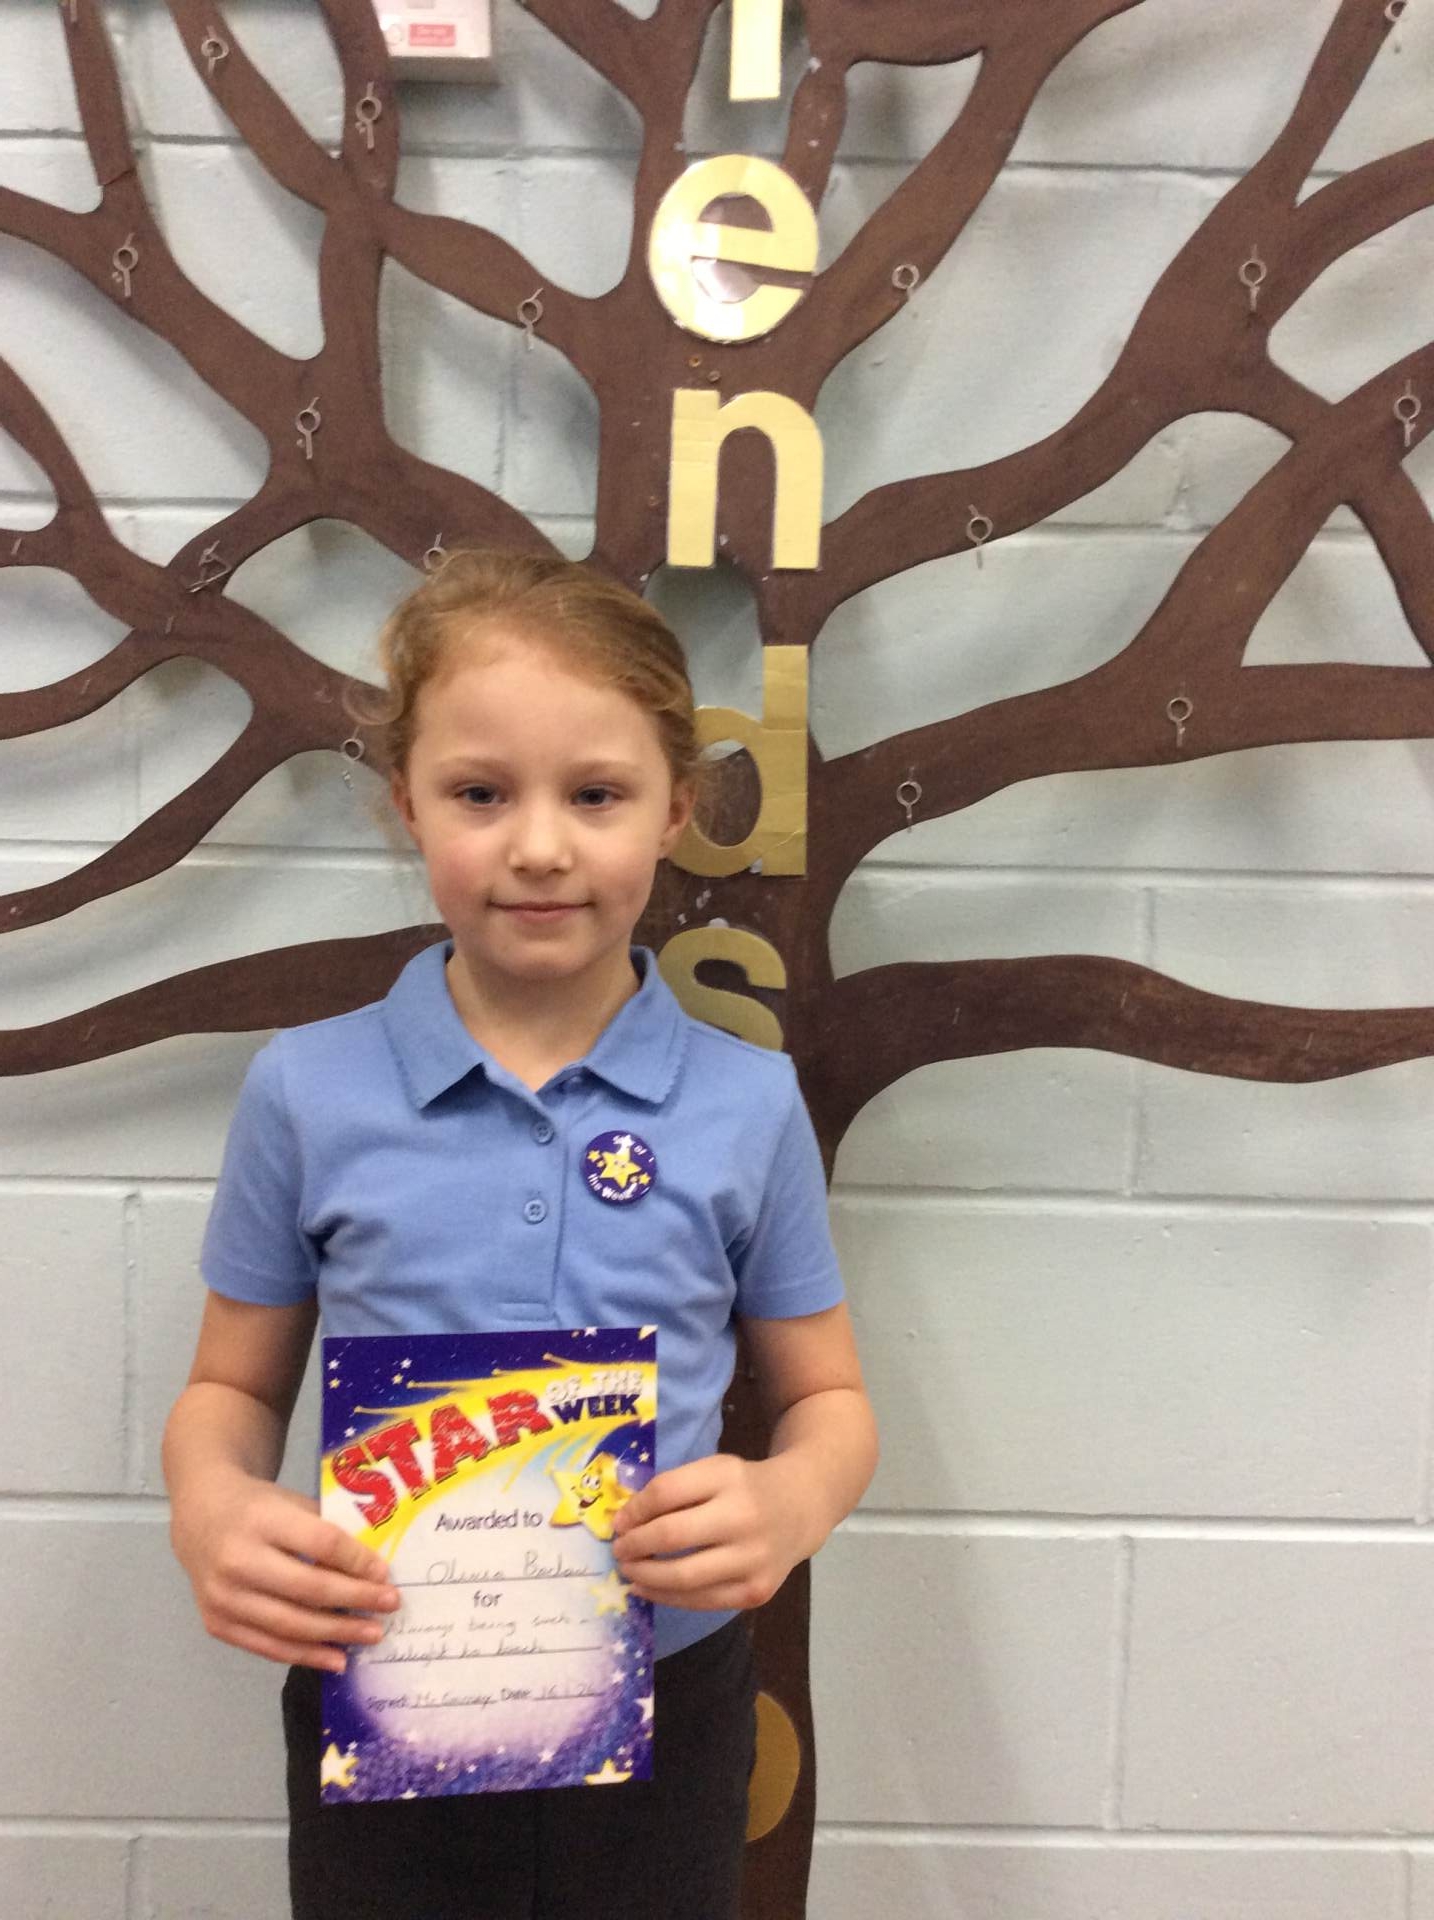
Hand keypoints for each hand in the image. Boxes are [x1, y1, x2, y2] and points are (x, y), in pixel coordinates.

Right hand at [171, 1467, 400, 1672]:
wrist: (200, 1516)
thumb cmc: (258, 1507)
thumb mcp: (290, 1503)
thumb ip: (324, 1532)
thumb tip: (372, 1571)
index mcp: (261, 1520)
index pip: (321, 1543)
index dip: (357, 1561)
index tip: (385, 1575)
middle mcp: (237, 1560)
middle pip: (308, 1589)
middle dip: (355, 1601)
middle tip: (389, 1606)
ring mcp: (223, 1597)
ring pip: (289, 1625)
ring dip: (336, 1634)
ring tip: (371, 1636)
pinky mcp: (215, 1624)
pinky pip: (267, 1646)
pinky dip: (305, 1655)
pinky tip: (335, 1658)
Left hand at [610, 1453, 807, 1611]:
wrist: (800, 1509)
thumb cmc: (744, 1488)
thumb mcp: (714, 1471)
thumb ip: (672, 1489)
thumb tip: (624, 1523)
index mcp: (728, 1477)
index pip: (666, 1492)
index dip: (634, 1510)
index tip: (618, 1522)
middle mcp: (744, 1517)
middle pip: (671, 1535)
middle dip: (634, 1546)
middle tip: (618, 1551)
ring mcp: (753, 1559)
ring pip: (683, 1577)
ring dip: (645, 1576)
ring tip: (629, 1571)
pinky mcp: (756, 1592)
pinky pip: (701, 1601)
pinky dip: (667, 1597)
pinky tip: (648, 1589)